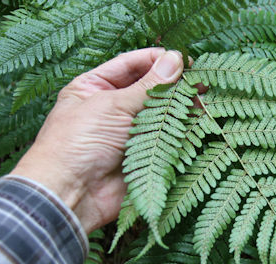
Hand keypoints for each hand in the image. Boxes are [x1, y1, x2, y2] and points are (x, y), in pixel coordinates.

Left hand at [12, 48, 184, 233]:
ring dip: (179, 105)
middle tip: (198, 79)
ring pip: (160, 113)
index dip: (156, 60)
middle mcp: (113, 108)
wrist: (72, 192)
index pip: (130, 65)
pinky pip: (165, 138)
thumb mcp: (112, 105)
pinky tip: (197, 120)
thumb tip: (175, 60)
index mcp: (95, 87)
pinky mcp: (142, 154)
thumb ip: (148, 86)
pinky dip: (181, 129)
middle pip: (148, 88)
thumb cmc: (79, 142)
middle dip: (172, 83)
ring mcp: (128, 132)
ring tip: (202, 97)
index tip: (182, 59)